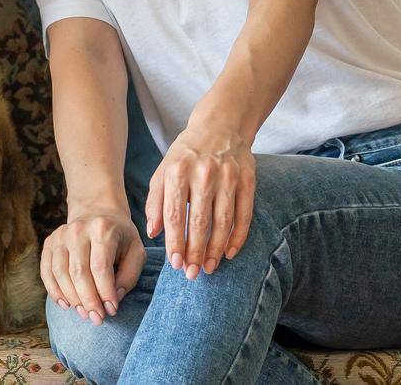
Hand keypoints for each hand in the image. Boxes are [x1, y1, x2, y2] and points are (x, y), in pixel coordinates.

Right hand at [40, 209, 144, 323]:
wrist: (97, 212)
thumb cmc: (120, 237)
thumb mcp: (135, 251)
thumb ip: (129, 276)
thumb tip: (114, 298)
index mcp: (102, 229)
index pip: (100, 267)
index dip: (105, 293)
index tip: (112, 311)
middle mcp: (78, 230)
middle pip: (79, 272)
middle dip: (88, 300)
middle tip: (97, 319)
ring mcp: (60, 235)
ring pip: (60, 273)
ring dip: (72, 298)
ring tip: (85, 314)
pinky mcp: (49, 242)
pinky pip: (47, 271)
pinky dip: (54, 291)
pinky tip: (66, 304)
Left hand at [145, 122, 255, 279]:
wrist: (221, 126)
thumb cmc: (186, 154)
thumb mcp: (164, 170)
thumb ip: (156, 201)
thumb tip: (153, 232)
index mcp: (177, 171)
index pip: (175, 214)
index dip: (174, 242)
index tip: (174, 264)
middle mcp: (203, 173)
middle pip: (199, 222)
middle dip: (194, 252)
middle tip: (191, 274)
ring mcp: (228, 177)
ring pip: (223, 222)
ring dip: (216, 250)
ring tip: (208, 268)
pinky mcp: (248, 180)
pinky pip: (244, 215)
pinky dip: (238, 237)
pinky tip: (230, 253)